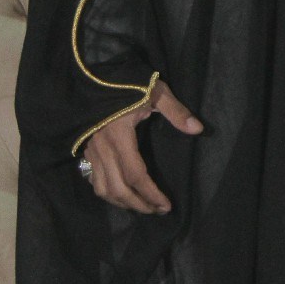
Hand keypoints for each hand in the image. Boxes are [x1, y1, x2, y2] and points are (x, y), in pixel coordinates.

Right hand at [84, 80, 202, 213]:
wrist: (95, 73)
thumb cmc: (128, 82)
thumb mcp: (156, 92)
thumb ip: (176, 112)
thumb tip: (198, 129)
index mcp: (120, 137)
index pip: (136, 175)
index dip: (151, 194)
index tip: (166, 205)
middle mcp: (103, 148)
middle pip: (118, 189)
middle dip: (138, 205)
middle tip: (157, 211)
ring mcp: (91, 150)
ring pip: (102, 188)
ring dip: (121, 203)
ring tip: (140, 206)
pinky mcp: (86, 149)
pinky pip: (93, 179)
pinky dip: (106, 192)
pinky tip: (119, 194)